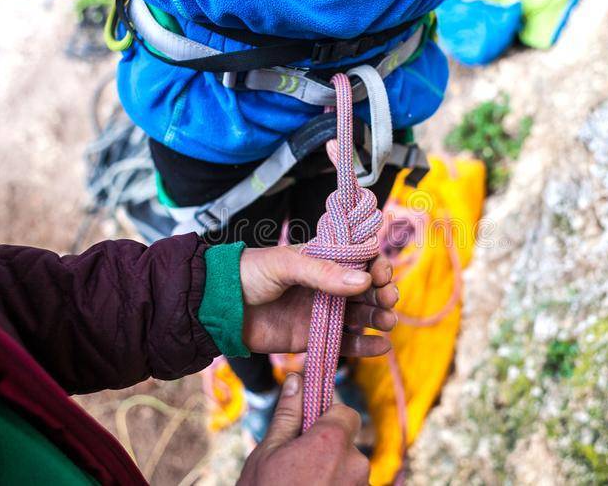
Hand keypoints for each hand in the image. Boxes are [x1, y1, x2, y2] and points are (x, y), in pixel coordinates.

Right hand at [238, 373, 368, 485]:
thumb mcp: (268, 453)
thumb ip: (288, 415)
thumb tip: (296, 380)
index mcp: (332, 442)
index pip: (345, 412)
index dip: (327, 415)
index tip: (309, 423)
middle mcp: (356, 464)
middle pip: (347, 441)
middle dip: (326, 446)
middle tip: (296, 461)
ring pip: (348, 467)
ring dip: (330, 471)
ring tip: (300, 484)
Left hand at [239, 245, 398, 356]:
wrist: (218, 307)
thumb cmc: (250, 274)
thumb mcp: (286, 265)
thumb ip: (323, 273)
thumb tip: (365, 280)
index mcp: (322, 260)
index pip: (360, 261)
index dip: (376, 267)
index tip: (382, 275)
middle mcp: (326, 286)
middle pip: (365, 290)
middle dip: (382, 294)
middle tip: (388, 300)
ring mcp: (321, 312)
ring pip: (359, 316)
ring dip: (378, 318)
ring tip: (387, 322)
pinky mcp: (312, 337)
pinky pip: (344, 342)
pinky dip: (364, 346)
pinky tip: (380, 346)